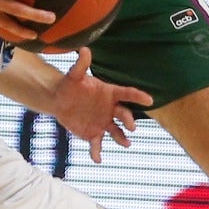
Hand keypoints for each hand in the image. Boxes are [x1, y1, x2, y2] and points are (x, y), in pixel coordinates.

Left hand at [48, 47, 152, 162]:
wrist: (59, 100)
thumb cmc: (69, 85)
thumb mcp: (74, 75)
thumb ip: (81, 64)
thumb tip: (84, 49)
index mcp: (109, 93)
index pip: (127, 94)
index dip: (138, 96)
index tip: (149, 100)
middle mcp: (110, 109)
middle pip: (124, 114)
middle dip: (129, 121)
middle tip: (131, 126)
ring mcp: (103, 122)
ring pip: (116, 132)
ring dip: (121, 138)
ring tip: (126, 144)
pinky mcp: (93, 134)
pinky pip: (97, 144)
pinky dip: (97, 152)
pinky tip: (97, 159)